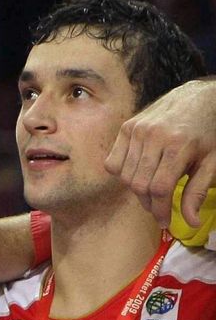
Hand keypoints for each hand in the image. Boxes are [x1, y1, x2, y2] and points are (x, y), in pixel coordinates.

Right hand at [105, 78, 215, 227]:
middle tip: (159, 208)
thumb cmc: (208, 131)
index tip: (164, 222)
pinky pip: (113, 162)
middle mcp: (154, 136)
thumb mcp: (211, 162)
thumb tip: (189, 222)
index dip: (160, 210)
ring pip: (125, 176)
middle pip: (139, 184)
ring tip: (150, 191)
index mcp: (179, 146)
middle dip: (149, 203)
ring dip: (136, 190)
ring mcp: (137, 130)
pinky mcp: (126, 127)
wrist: (197, 97)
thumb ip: (197, 192)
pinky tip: (138, 172)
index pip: (159, 188)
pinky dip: (122, 174)